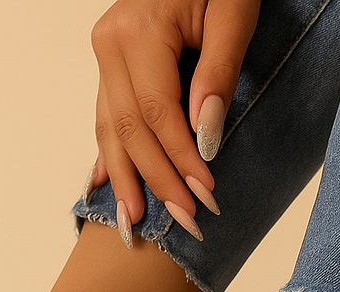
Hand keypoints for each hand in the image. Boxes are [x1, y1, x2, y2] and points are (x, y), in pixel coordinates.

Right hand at [87, 0, 259, 244]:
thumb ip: (219, 72)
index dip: (180, 160)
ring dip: (126, 180)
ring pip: (111, 131)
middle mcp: (111, 44)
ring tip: (134, 223)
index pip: (158, 113)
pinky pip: (105, 118)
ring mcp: (105, 56)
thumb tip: (205, 136)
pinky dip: (109, 155)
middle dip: (157, 180)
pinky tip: (105, 186)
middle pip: (131, 130)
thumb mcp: (235, 13)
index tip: (205, 196)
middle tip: (183, 220)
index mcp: (138, 30)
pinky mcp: (109, 65)